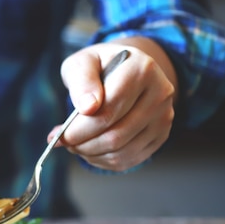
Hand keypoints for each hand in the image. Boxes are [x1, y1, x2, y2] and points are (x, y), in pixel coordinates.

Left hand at [52, 40, 176, 170]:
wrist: (126, 70)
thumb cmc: (100, 67)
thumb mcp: (83, 62)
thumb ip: (81, 81)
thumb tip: (87, 107)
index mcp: (141, 69)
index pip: (108, 110)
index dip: (79, 128)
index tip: (61, 134)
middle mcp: (160, 93)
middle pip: (115, 135)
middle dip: (83, 144)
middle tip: (65, 142)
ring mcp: (163, 116)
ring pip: (121, 151)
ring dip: (90, 154)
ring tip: (76, 144)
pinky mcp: (160, 136)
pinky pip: (128, 160)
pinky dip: (103, 160)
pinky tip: (91, 149)